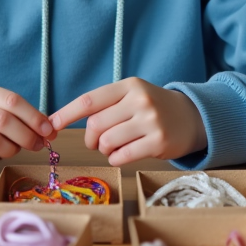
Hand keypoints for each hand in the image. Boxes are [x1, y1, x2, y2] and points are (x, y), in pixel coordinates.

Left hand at [48, 78, 207, 165]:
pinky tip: (123, 154)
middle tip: (96, 142)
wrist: (193, 117)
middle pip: (95, 125)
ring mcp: (150, 121)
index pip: (90, 100)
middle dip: (90, 138)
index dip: (67, 113)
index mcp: (129, 86)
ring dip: (104, 149)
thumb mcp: (133, 95)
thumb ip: (107, 105)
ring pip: (107, 142)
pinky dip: (116, 159)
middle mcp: (139, 100)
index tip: (52, 124)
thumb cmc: (154, 107)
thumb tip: (66, 120)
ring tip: (114, 147)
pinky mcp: (158, 142)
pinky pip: (122, 156)